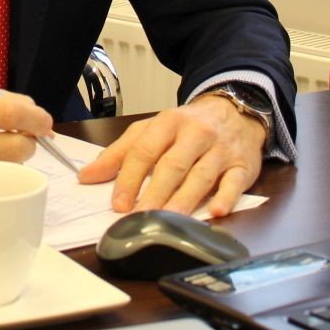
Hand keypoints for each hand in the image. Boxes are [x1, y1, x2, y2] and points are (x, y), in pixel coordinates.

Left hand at [77, 93, 265, 215]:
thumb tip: (86, 176)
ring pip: (201, 176)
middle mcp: (196, 134)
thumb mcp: (152, 130)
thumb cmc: (187, 126)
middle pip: (173, 164)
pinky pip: (235, 183)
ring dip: (184, 199)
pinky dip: (226, 197)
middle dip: (155, 192)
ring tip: (168, 220)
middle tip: (140, 216)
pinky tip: (216, 212)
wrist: (236, 110)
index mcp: (169, 122)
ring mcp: (221, 150)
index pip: (145, 150)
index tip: (118, 203)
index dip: (130, 177)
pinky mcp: (242, 166)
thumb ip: (119, 153)